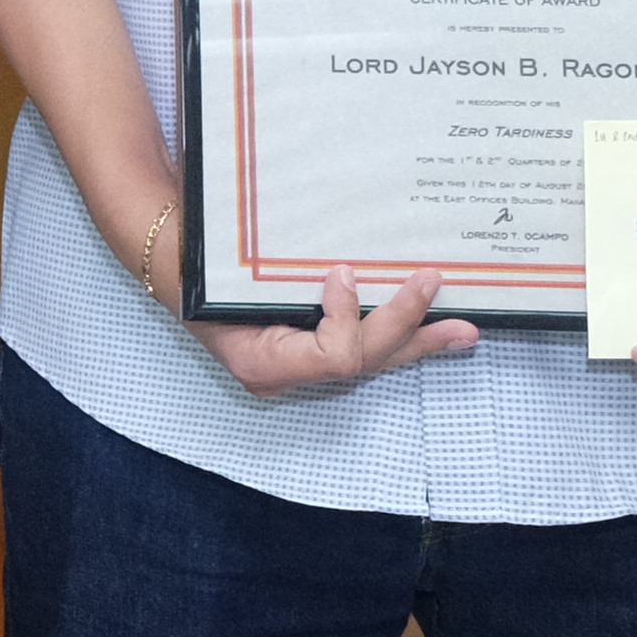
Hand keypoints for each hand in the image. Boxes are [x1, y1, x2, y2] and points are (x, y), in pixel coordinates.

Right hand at [193, 266, 479, 396]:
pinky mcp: (317, 350)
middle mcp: (287, 375)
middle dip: (404, 323)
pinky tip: (436, 331)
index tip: (342, 272)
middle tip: (429, 279)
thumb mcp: (218, 270)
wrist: (172, 261)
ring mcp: (304, 366)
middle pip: (365, 360)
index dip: (348, 319)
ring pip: (375, 361)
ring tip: (464, 330)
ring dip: (421, 342)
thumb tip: (334, 267)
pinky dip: (402, 336)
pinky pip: (367, 348)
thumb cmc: (193, 263)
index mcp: (261, 362)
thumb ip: (266, 278)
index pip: (333, 357)